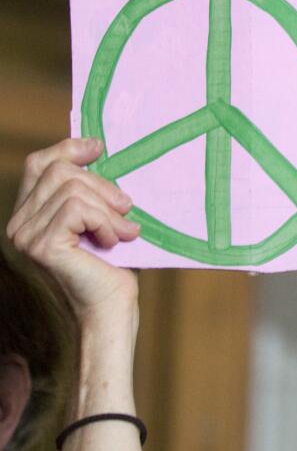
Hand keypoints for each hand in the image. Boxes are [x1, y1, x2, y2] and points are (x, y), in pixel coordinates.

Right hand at [7, 137, 140, 321]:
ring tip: (122, 231)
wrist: (112, 304)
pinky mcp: (42, 245)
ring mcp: (25, 235)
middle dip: (102, 185)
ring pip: (73, 189)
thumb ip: (89, 187)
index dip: (68, 149)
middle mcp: (18, 224)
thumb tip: (95, 146)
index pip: (39, 164)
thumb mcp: (100, 213)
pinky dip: (105, 222)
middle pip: (60, 171)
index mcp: (29, 213)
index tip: (99, 148)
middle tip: (125, 208)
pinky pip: (79, 209)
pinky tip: (113, 241)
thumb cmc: (112, 260)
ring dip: (109, 209)